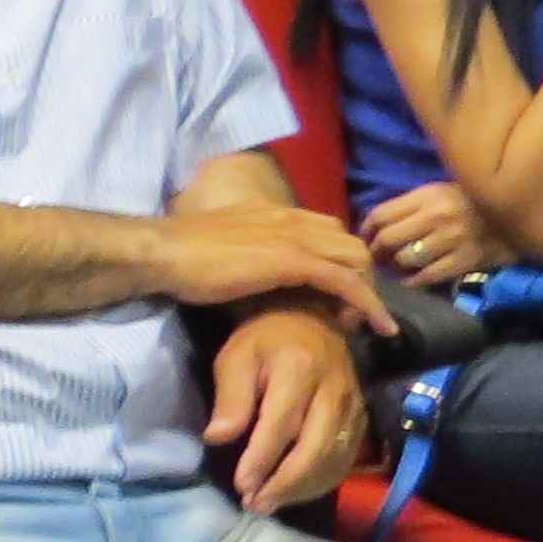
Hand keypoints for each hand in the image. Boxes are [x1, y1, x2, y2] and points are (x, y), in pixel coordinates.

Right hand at [148, 202, 398, 335]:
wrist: (164, 252)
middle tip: (349, 312)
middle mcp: (291, 219)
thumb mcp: (225, 246)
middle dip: (361, 277)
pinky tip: (378, 327)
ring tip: (359, 323)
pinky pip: (347, 282)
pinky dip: (369, 304)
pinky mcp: (295, 261)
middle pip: (351, 243)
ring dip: (367, 291)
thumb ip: (247, 251)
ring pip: (357, 259)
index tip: (335, 294)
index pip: (328, 230)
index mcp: (274, 214)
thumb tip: (251, 272)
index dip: (339, 260)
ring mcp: (295, 238)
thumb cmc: (181, 255)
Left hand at [204, 307, 366, 512]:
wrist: (312, 319)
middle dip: (285, 482)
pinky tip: (297, 492)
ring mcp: (353, 405)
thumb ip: (231, 397)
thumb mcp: (237, 357)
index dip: (262, 458)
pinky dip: (322, 480)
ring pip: (334, 457)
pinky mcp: (362, 417)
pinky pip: (347, 457)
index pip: (282, 423)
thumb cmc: (266, 339)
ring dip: (303, 487)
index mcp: (299, 368)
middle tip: (256, 504)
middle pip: (315, 446)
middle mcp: (333, 389)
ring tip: (270, 504)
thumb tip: (218, 438)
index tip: (242, 484)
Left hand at [360, 180, 501, 288]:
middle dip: (377, 252)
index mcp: (426, 196)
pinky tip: (411, 281)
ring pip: (406, 259)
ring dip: (395, 267)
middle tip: (377, 259)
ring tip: (395, 269)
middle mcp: (436, 216)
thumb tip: (374, 226)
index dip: (366, 230)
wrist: (515, 214)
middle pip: (389, 239)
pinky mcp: (466, 260)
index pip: (381, 214)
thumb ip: (408, 206)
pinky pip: (430, 276)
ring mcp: (452, 239)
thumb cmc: (468, 202)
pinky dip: (415, 281)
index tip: (366, 239)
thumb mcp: (437, 193)